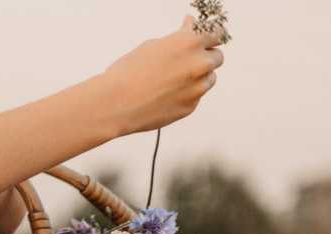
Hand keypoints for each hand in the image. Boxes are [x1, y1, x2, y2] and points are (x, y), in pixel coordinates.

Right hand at [96, 18, 225, 136]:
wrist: (113, 104)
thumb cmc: (127, 73)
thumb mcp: (152, 46)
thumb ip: (178, 38)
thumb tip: (188, 29)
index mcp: (191, 42)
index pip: (217, 33)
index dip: (208, 37)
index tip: (204, 40)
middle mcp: (199, 64)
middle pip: (217, 57)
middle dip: (205, 57)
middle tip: (187, 61)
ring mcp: (197, 88)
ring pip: (209, 79)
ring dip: (198, 77)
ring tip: (172, 81)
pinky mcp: (190, 107)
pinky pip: (195, 97)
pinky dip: (186, 94)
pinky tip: (166, 94)